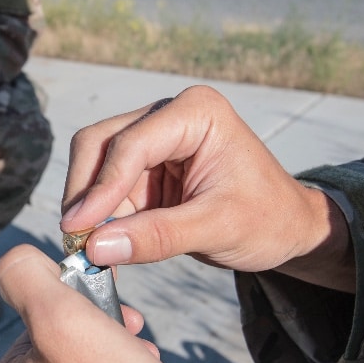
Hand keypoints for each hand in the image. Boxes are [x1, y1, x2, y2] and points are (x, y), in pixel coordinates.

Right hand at [59, 85, 354, 290]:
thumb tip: (95, 248)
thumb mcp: (217, 229)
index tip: (78, 230)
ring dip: (89, 207)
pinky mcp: (146, 167)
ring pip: (95, 165)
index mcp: (197, 112)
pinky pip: (107, 188)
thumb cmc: (268, 219)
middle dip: (85, 193)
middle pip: (100, 144)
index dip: (100, 188)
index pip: (131, 144)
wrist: (288, 227)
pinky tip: (102, 246)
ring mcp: (155, 139)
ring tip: (89, 250)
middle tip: (74, 242)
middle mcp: (169, 115)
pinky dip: (99, 217)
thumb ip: (157, 236)